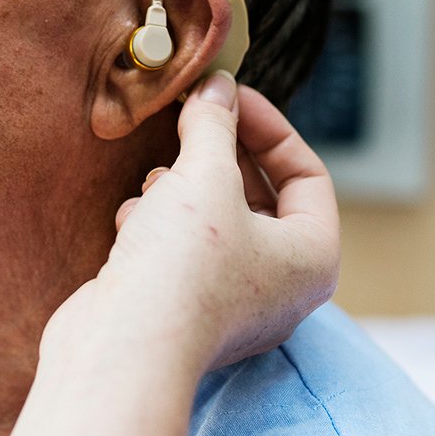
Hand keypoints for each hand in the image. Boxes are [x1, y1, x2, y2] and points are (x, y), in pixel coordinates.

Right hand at [46, 72, 339, 382]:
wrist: (121, 348)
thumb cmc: (182, 268)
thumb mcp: (204, 176)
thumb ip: (214, 124)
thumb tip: (216, 87)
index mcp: (313, 259)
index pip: (306, 174)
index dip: (267, 126)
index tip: (226, 95)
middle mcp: (281, 287)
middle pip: (257, 196)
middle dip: (216, 157)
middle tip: (188, 120)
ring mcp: (230, 304)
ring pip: (212, 220)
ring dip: (180, 191)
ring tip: (157, 185)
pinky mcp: (181, 311)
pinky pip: (178, 249)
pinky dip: (154, 226)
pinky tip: (134, 224)